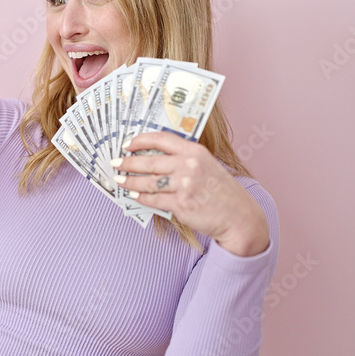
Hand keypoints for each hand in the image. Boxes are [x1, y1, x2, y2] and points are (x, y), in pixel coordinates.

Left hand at [112, 131, 269, 256]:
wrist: (238, 216)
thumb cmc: (221, 191)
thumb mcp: (207, 165)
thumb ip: (184, 159)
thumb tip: (152, 157)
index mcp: (195, 151)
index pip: (162, 139)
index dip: (141, 140)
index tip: (127, 144)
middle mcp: (189, 165)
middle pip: (150, 161)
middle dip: (128, 162)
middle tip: (116, 163)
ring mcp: (185, 185)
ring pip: (148, 181)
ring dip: (130, 181)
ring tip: (120, 180)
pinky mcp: (181, 205)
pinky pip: (154, 199)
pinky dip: (142, 198)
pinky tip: (135, 195)